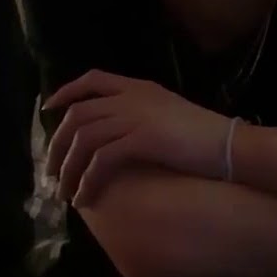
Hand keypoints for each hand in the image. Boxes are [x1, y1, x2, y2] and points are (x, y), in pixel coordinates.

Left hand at [43, 70, 229, 206]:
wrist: (227, 144)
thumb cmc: (202, 133)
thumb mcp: (166, 110)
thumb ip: (140, 111)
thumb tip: (113, 130)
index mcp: (138, 87)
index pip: (93, 79)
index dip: (66, 92)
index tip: (49, 110)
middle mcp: (132, 97)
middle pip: (79, 113)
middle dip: (58, 144)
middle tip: (52, 170)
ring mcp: (136, 117)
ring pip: (84, 139)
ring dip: (69, 169)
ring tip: (65, 192)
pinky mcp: (142, 140)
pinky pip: (101, 160)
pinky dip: (88, 180)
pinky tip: (85, 197)